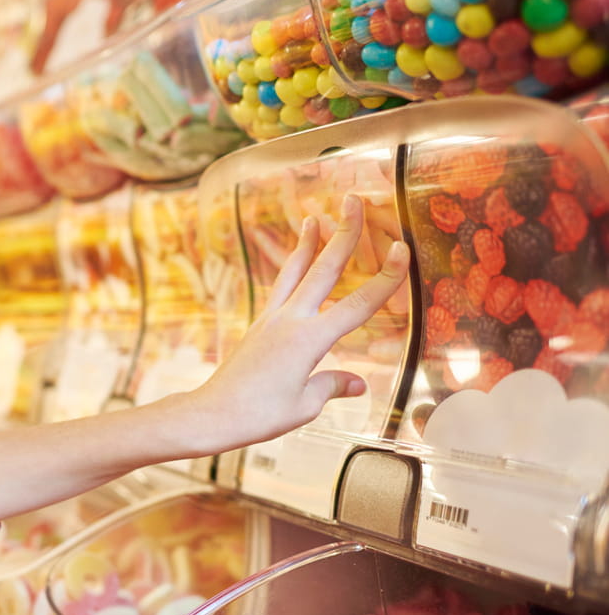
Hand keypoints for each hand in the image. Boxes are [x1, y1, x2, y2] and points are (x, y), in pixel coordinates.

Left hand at [182, 194, 409, 453]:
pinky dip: (290, 271)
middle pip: (324, 269)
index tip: (402, 249)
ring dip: (307, 243)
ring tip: (313, 217)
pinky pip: (279, 290)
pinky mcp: (257, 327)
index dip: (385, 278)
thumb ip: (332, 386)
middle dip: (343, 233)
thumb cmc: (258, 414)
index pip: (358, 304)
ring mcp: (270, 320)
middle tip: (354, 200)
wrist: (212, 414)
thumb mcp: (304, 405)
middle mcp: (290, 321)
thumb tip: (357, 383)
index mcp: (310, 340)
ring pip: (294, 272)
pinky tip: (294, 267)